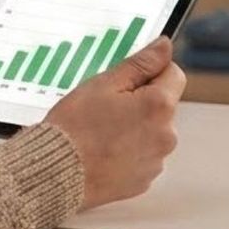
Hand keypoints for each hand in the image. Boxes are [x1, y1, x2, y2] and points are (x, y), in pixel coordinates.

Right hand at [43, 34, 184, 206]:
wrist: (55, 175)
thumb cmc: (74, 129)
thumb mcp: (103, 85)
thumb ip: (140, 64)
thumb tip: (164, 47)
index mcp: (159, 106)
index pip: (173, 74)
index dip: (149, 72)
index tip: (125, 81)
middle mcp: (166, 136)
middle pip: (162, 106)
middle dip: (141, 103)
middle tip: (105, 109)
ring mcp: (156, 162)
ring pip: (152, 133)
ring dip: (134, 129)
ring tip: (100, 134)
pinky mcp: (144, 181)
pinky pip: (141, 158)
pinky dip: (127, 153)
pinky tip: (102, 153)